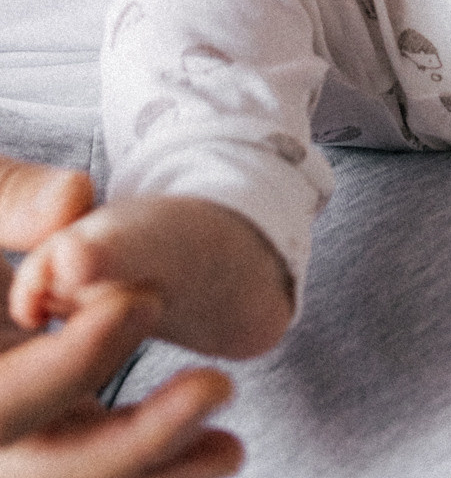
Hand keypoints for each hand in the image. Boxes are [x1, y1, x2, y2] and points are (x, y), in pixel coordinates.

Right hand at [0, 157, 240, 477]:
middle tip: (217, 385)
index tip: (147, 300)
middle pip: (39, 464)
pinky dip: (150, 460)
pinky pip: (92, 460)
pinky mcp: (46, 424)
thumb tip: (73, 201)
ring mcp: (14, 424)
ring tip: (231, 446)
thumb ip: (14, 198)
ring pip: (71, 473)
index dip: (69, 365)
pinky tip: (216, 447)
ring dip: (152, 465)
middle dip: (129, 441)